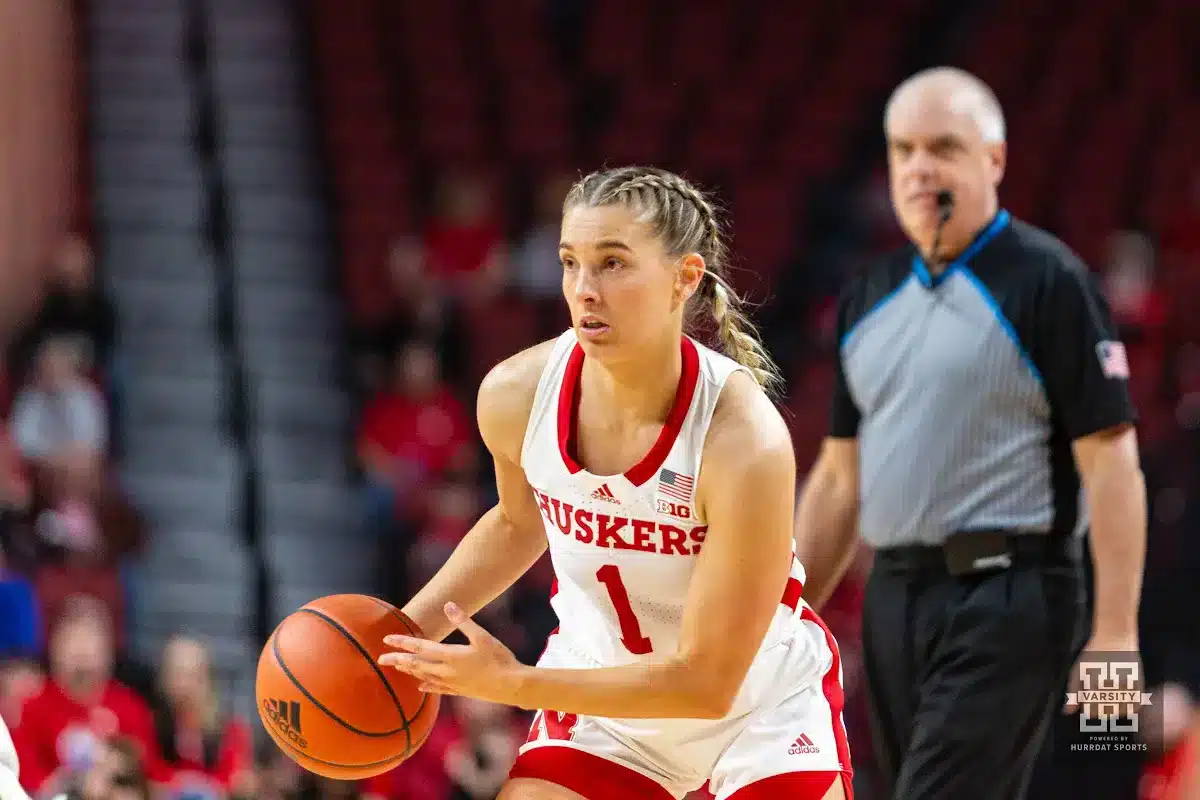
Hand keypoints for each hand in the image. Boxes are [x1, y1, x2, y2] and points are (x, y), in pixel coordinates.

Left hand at [379, 602, 524, 705]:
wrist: (512, 685)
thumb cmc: (499, 658)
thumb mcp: (482, 636)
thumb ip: (463, 621)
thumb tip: (448, 605)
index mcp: (451, 655)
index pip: (420, 647)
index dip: (402, 642)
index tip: (386, 639)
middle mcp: (447, 671)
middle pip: (417, 664)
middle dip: (398, 660)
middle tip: (380, 659)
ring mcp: (453, 683)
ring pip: (425, 677)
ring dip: (410, 671)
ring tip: (398, 667)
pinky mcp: (460, 691)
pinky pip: (438, 689)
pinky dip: (427, 686)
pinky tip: (420, 687)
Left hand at [1063, 630, 1140, 713]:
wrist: (1115, 640)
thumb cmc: (1093, 656)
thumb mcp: (1077, 671)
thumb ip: (1073, 693)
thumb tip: (1068, 712)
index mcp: (1093, 686)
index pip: (1091, 712)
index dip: (1088, 708)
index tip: (1089, 700)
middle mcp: (1111, 688)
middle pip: (1106, 714)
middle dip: (1101, 708)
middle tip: (1101, 695)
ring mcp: (1127, 688)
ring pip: (1120, 713)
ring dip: (1115, 708)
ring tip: (1111, 695)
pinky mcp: (1139, 687)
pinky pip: (1134, 708)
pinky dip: (1128, 706)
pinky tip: (1122, 696)